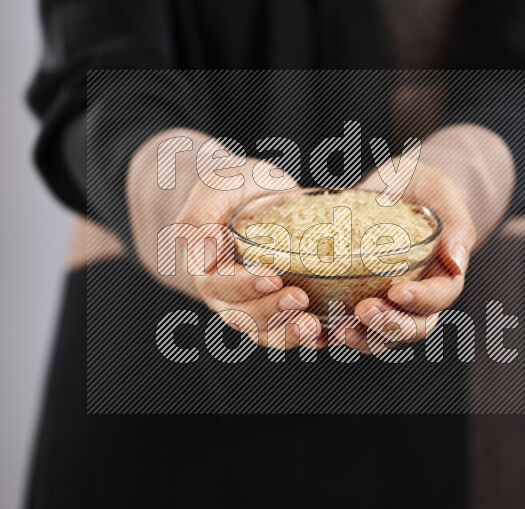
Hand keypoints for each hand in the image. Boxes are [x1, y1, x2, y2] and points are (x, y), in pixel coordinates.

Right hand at [127, 129, 324, 350]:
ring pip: (264, 331)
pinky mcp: (276, 307)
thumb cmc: (233, 186)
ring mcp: (250, 304)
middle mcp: (224, 292)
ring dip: (288, 332)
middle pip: (242, 315)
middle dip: (271, 311)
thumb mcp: (216, 187)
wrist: (255, 191)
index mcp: (205, 266)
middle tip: (300, 299)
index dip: (245, 286)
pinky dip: (305, 338)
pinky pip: (286, 331)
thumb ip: (200, 218)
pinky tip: (325, 336)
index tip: (273, 278)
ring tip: (313, 326)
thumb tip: (202, 255)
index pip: (220, 284)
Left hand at [332, 161, 476, 353]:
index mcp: (443, 272)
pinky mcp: (362, 297)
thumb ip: (456, 223)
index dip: (422, 300)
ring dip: (364, 337)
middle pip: (414, 326)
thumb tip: (457, 262)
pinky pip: (355, 325)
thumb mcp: (440, 193)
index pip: (441, 296)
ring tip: (340, 329)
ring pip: (384, 335)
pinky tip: (323, 327)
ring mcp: (390, 301)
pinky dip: (340, 330)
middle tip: (364, 311)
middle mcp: (420, 295)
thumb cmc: (421, 187)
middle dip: (390, 324)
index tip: (398, 292)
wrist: (391, 185)